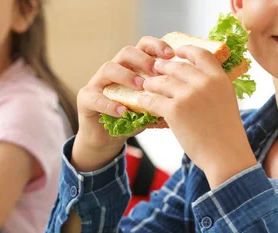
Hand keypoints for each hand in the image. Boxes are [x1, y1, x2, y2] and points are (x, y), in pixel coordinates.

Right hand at [72, 36, 174, 171]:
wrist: (106, 139)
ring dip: (126, 76)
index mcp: (132, 67)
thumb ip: (165, 101)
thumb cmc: (130, 121)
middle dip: (143, 59)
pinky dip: (109, 104)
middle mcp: (114, 69)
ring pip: (109, 68)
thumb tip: (191, 101)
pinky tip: (123, 111)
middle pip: (126, 52)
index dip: (157, 47)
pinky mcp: (86, 98)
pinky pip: (95, 97)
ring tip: (140, 87)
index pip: (144, 47)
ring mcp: (98, 82)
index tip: (172, 55)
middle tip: (157, 71)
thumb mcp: (152, 110)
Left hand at [139, 46, 256, 187]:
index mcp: (219, 78)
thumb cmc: (226, 133)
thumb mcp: (226, 101)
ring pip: (162, 82)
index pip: (200, 54)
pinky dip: (145, 100)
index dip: (186, 50)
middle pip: (177, 66)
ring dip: (151, 83)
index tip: (177, 51)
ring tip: (146, 85)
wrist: (225, 154)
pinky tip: (141, 101)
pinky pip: (153, 100)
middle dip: (163, 66)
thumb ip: (212, 87)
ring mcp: (188, 95)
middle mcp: (204, 83)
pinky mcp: (174, 110)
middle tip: (155, 68)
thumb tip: (194, 80)